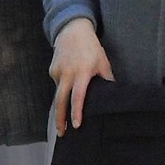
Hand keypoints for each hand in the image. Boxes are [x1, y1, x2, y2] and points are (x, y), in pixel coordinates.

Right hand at [51, 18, 114, 135]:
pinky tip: (69, 82)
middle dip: (60, 119)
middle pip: (60, 100)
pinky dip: (63, 88)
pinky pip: (58, 84)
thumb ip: (106, 80)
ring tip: (66, 112)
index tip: (76, 125)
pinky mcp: (52, 70)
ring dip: (62, 104)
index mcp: (82, 73)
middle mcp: (68, 73)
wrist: (72, 31)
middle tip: (61, 133)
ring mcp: (58, 72)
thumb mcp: (103, 63)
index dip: (76, 112)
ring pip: (59, 94)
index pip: (78, 96)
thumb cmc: (91, 48)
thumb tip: (113, 97)